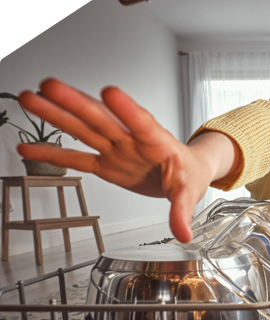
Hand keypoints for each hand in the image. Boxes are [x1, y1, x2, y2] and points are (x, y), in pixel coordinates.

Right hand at [17, 79, 237, 241]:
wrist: (186, 172)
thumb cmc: (189, 174)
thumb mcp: (189, 192)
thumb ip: (181, 211)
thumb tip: (183, 233)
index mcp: (157, 142)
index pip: (142, 123)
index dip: (126, 109)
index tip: (109, 92)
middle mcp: (131, 141)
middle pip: (102, 119)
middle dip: (76, 103)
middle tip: (50, 86)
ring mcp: (116, 150)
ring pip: (84, 130)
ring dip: (57, 115)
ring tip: (30, 99)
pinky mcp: (106, 164)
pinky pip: (77, 158)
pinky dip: (54, 153)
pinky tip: (29, 147)